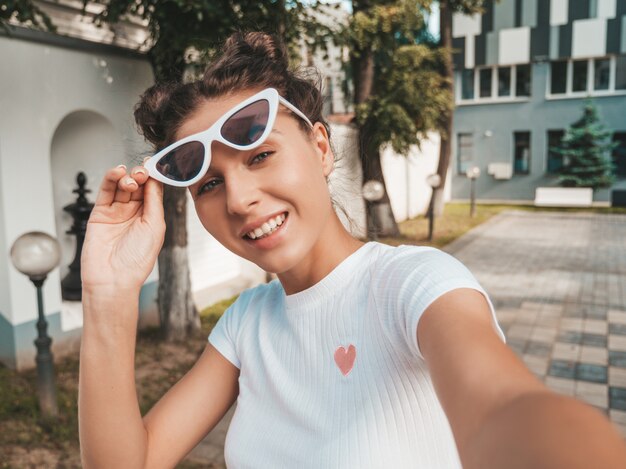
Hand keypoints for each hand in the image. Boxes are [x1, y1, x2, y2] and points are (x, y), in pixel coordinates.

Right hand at [81, 162, 164, 292]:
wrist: (112, 279)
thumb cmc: (137, 260)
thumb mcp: (155, 227)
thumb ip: (154, 202)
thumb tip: (155, 180)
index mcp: (150, 218)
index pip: (153, 192)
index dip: (154, 178)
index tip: (156, 165)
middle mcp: (134, 214)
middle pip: (138, 186)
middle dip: (141, 176)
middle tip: (143, 172)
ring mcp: (116, 213)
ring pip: (121, 186)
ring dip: (127, 177)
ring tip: (131, 177)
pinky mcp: (99, 213)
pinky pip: (105, 192)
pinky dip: (111, 179)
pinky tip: (117, 172)